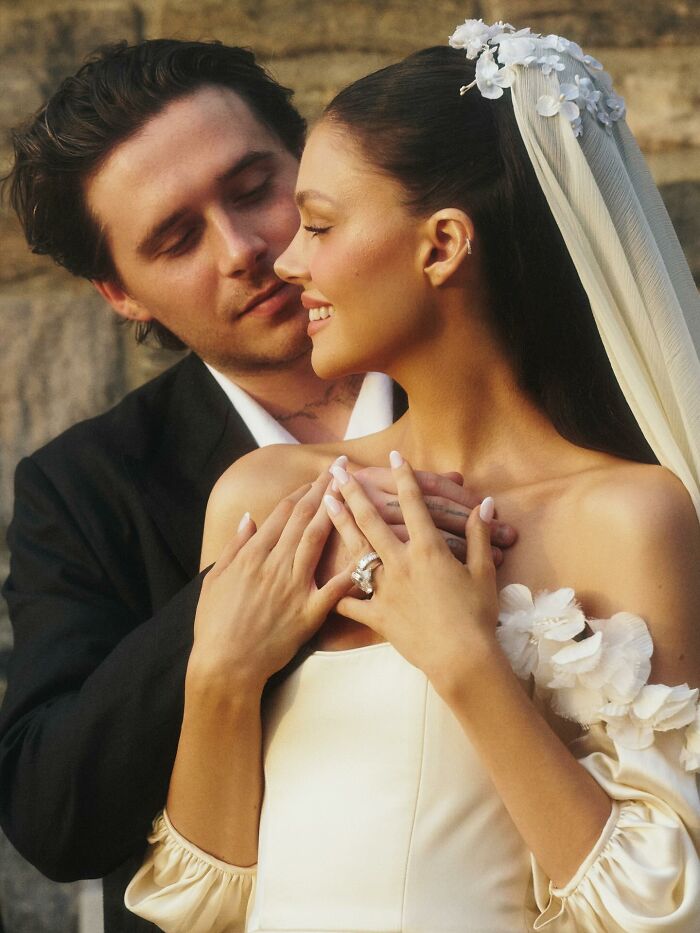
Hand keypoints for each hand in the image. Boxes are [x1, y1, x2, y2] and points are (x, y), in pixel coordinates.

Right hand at [190, 473, 353, 693]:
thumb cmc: (214, 624)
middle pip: (303, 519)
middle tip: (342, 468)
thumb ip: (234, 546)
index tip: (318, 475)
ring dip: (335, 513)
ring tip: (352, 491)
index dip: (302, 491)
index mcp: (253, 555)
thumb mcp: (216, 579)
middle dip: (323, 490)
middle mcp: (274, 565)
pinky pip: (334, 589)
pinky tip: (369, 552)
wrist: (224, 664)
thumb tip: (249, 517)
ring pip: (317, 541)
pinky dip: (350, 570)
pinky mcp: (308, 613)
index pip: (283, 513)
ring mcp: (293, 587)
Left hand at [325, 453, 499, 694]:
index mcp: (428, 549)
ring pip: (355, 550)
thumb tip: (486, 505)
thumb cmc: (477, 616)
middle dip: (353, 492)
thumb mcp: (483, 572)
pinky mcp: (377, 616)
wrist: (462, 659)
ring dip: (339, 525)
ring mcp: (385, 589)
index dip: (404, 477)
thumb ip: (479, 536)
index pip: (414, 504)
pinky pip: (351, 603)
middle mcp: (401, 563)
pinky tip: (323, 580)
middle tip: (336, 472)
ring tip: (324, 504)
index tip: (393, 455)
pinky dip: (338, 592)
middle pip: (372, 520)